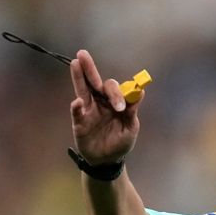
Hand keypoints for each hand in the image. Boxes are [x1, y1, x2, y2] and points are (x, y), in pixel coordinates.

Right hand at [69, 50, 141, 164]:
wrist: (108, 160)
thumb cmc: (120, 142)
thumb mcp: (131, 127)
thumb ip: (132, 110)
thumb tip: (140, 90)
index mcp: (114, 102)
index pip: (113, 88)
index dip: (117, 93)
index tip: (121, 107)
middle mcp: (100, 102)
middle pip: (94, 82)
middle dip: (89, 69)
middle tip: (82, 54)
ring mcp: (88, 111)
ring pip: (83, 90)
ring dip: (79, 77)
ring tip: (75, 63)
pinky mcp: (79, 123)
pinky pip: (77, 113)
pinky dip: (76, 107)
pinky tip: (78, 102)